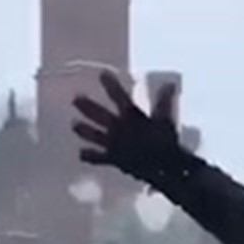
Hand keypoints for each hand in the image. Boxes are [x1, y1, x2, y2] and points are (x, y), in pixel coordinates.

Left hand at [72, 73, 187, 183]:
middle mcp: (117, 127)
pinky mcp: (113, 159)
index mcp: (130, 116)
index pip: (118, 96)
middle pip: (98, 114)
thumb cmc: (165, 142)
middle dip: (87, 106)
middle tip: (75, 99)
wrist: (161, 168)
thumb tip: (169, 84)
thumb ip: (164, 101)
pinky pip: (97, 158)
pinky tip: (81, 154)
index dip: (110, 84)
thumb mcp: (166, 119)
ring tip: (74, 125)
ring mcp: (113, 144)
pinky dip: (89, 156)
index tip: (102, 74)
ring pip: (94, 134)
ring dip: (83, 129)